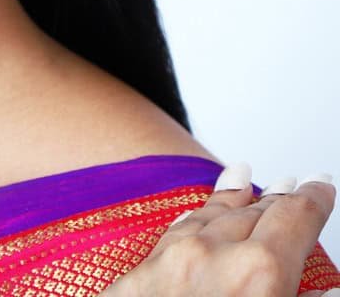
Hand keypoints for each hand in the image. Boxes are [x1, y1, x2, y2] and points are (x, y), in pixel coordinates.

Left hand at [107, 163, 336, 296]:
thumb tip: (329, 291)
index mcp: (260, 274)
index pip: (294, 220)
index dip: (312, 200)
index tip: (321, 184)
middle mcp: (215, 255)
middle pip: (255, 213)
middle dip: (279, 198)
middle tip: (297, 184)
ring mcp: (173, 259)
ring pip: (211, 215)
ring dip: (234, 197)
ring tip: (246, 176)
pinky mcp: (140, 275)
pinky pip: (175, 233)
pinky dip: (196, 216)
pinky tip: (201, 210)